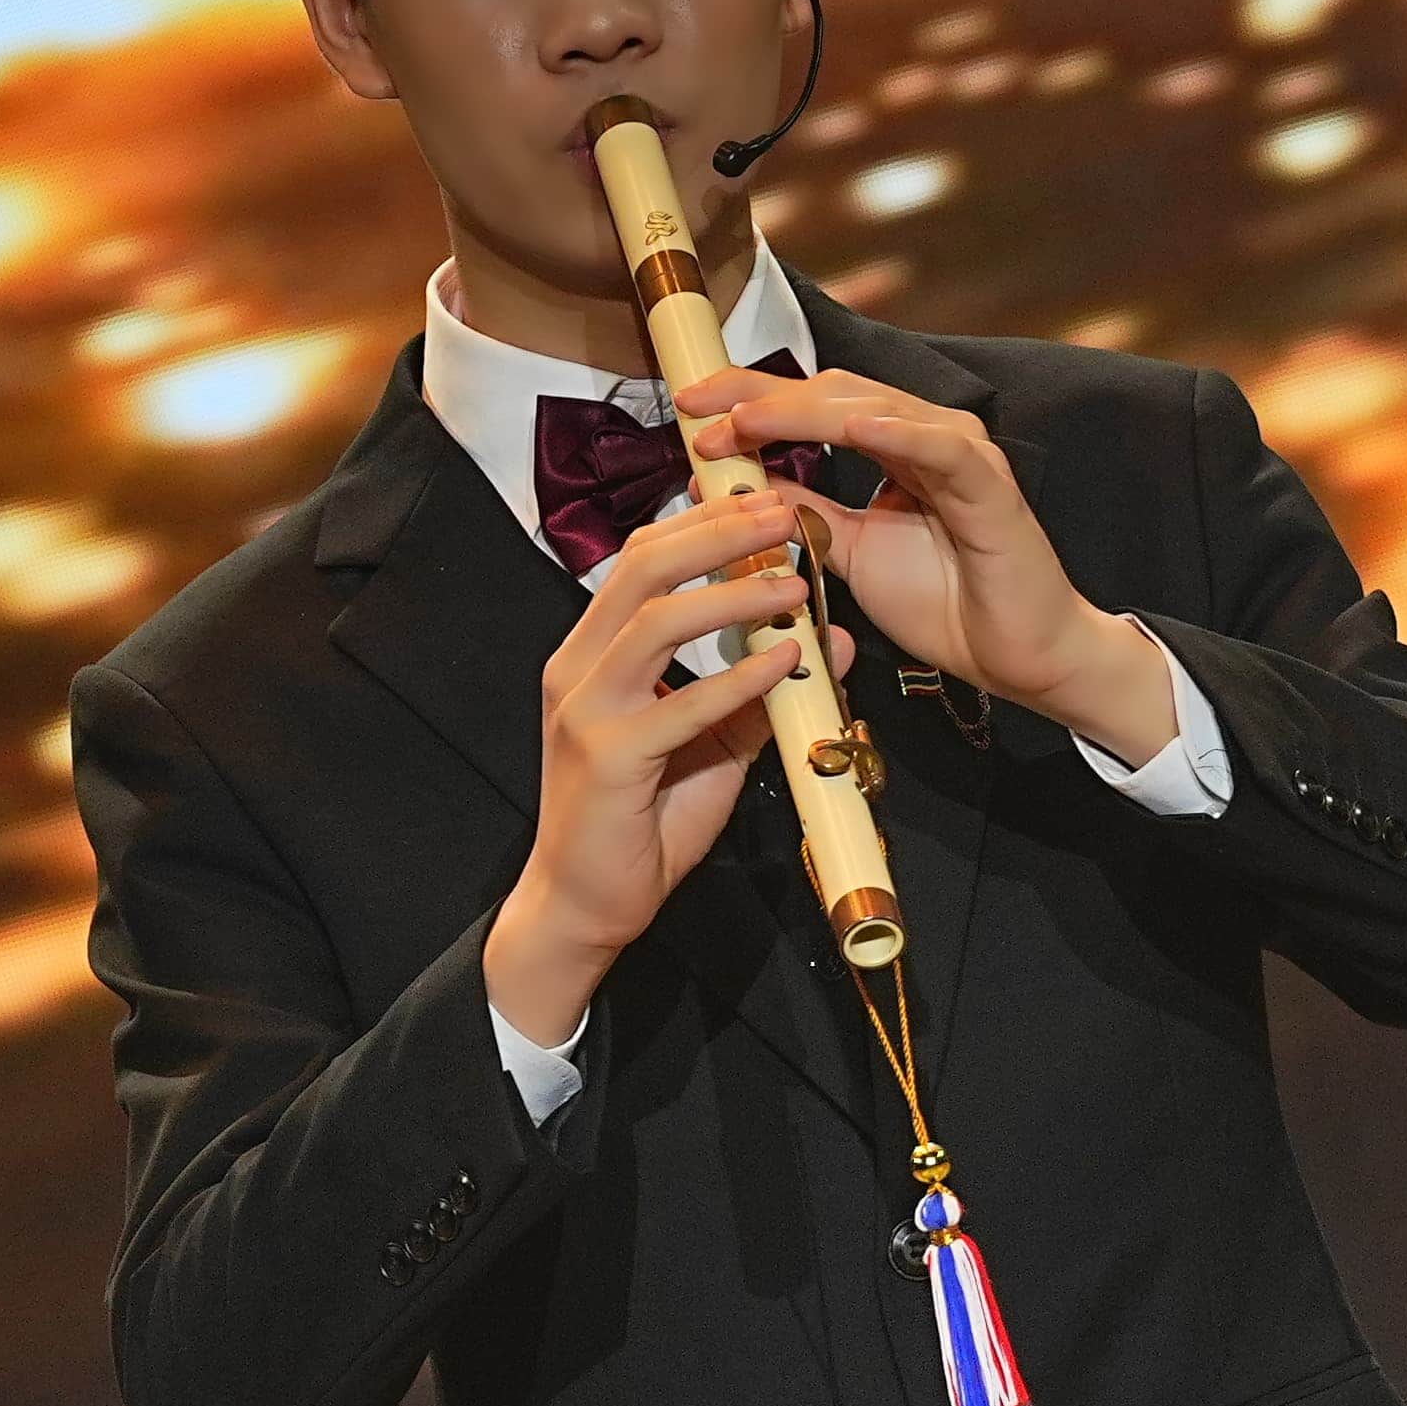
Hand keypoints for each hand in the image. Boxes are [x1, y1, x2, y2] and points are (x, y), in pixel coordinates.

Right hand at [491, 491, 857, 1038]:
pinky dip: (738, 677)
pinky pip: (680, 702)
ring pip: (656, 620)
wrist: (584, 903)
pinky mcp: (606, 758)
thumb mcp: (713, 743)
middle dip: (717, 532)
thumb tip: (826, 641)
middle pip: (642, 567)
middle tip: (783, 514)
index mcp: (595, 653)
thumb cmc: (642, 822)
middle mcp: (580, 668)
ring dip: (731, 593)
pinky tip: (784, 661)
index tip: (766, 502)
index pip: (643, 559)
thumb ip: (759, 692)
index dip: (703, 522)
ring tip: (792, 580)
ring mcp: (586, 710)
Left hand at [679, 362, 1134, 729]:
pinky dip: (897, 434)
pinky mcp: (991, 488)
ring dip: (806, 412)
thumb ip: (801, 513)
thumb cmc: (945, 603)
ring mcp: (963, 455)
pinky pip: (941, 450)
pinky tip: (853, 428)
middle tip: (699, 409)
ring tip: (748, 419)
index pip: (813, 403)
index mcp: (895, 444)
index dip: (750, 399)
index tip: (689, 410)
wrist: (1015, 656)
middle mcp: (928, 435)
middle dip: (761, 397)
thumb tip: (735, 488)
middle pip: (835, 393)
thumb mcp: (848, 552)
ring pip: (876, 410)